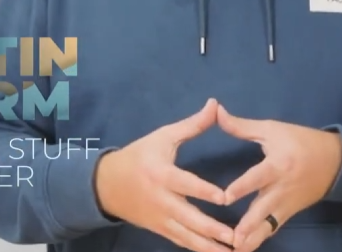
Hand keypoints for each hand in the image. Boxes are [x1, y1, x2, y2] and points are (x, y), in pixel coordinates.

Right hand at [95, 98, 234, 251]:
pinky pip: (181, 242)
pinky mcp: (160, 230)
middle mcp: (162, 200)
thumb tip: (214, 104)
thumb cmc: (139, 156)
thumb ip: (192, 125)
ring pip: (187, 236)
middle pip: (188, 218)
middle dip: (211, 229)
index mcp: (162, 174)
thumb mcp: (163, 137)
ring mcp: (161, 219)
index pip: (185, 184)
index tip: (224, 197)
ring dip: (209, 246)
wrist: (106, 185)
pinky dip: (198, 249)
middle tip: (234, 237)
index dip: (204, 191)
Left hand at [216, 104, 341, 251]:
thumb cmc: (300, 141)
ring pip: (267, 226)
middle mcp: (281, 188)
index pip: (258, 177)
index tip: (225, 198)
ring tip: (235, 251)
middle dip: (247, 226)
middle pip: (263, 209)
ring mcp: (286, 204)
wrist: (336, 161)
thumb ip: (242, 126)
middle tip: (231, 239)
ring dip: (252, 239)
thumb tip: (217, 111)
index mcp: (277, 165)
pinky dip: (260, 240)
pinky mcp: (288, 213)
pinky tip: (244, 249)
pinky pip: (272, 229)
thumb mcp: (273, 129)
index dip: (242, 187)